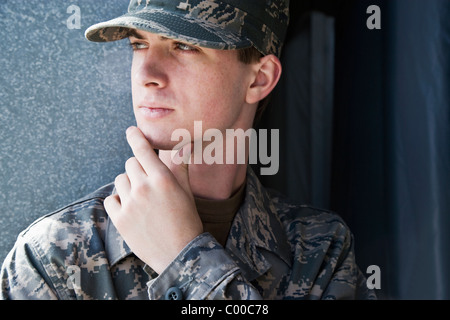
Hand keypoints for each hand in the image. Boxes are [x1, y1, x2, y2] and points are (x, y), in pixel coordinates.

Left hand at [104, 126, 202, 273]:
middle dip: (138, 168)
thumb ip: (180, 168)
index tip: (131, 131)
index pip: (143, 149)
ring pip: (120, 180)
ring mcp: (130, 204)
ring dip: (128, 185)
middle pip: (130, 163)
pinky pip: (111, 199)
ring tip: (141, 200)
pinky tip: (131, 210)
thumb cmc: (187, 221)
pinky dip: (118, 201)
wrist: (179, 254)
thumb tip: (183, 147)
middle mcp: (144, 188)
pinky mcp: (119, 219)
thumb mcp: (186, 193)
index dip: (135, 136)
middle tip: (147, 183)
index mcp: (162, 179)